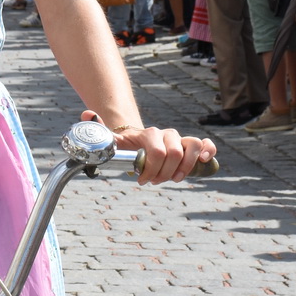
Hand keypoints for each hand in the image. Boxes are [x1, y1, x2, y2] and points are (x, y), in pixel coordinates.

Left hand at [82, 110, 214, 184]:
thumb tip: (88, 114)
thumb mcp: (109, 140)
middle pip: (175, 154)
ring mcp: (179, 139)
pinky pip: (205, 144)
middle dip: (165, 173)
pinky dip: (208, 151)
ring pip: (193, 147)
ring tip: (173, 179)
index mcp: (148, 134)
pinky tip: (204, 161)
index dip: (152, 170)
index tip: (141, 180)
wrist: (134, 141)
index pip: (158, 152)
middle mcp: (166, 134)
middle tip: (153, 181)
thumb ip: (97, 129)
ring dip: (185, 168)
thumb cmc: (122, 145)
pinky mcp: (189, 146)